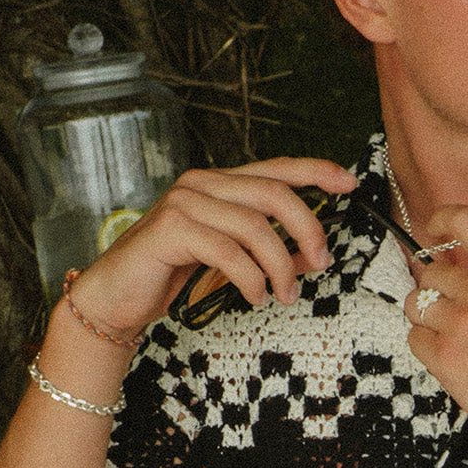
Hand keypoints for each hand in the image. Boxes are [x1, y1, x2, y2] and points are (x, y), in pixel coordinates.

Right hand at [62, 156, 358, 336]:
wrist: (117, 298)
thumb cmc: (170, 276)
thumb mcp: (229, 261)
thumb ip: (267, 251)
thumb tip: (314, 254)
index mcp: (218, 184)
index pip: (276, 169)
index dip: (316, 171)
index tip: (350, 183)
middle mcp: (202, 184)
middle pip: (273, 193)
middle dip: (307, 230)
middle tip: (321, 263)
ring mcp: (184, 203)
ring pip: (254, 226)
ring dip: (280, 266)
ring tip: (283, 294)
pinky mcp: (171, 229)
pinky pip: (228, 251)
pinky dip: (250, 277)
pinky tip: (255, 295)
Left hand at [403, 209, 467, 459]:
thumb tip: (454, 270)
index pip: (465, 221)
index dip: (441, 220)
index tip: (433, 230)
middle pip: (429, 274)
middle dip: (436, 293)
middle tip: (456, 316)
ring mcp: (461, 324)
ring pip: (415, 306)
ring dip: (428, 321)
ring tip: (456, 340)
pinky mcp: (446, 358)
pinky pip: (414, 340)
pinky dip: (429, 350)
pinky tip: (456, 361)